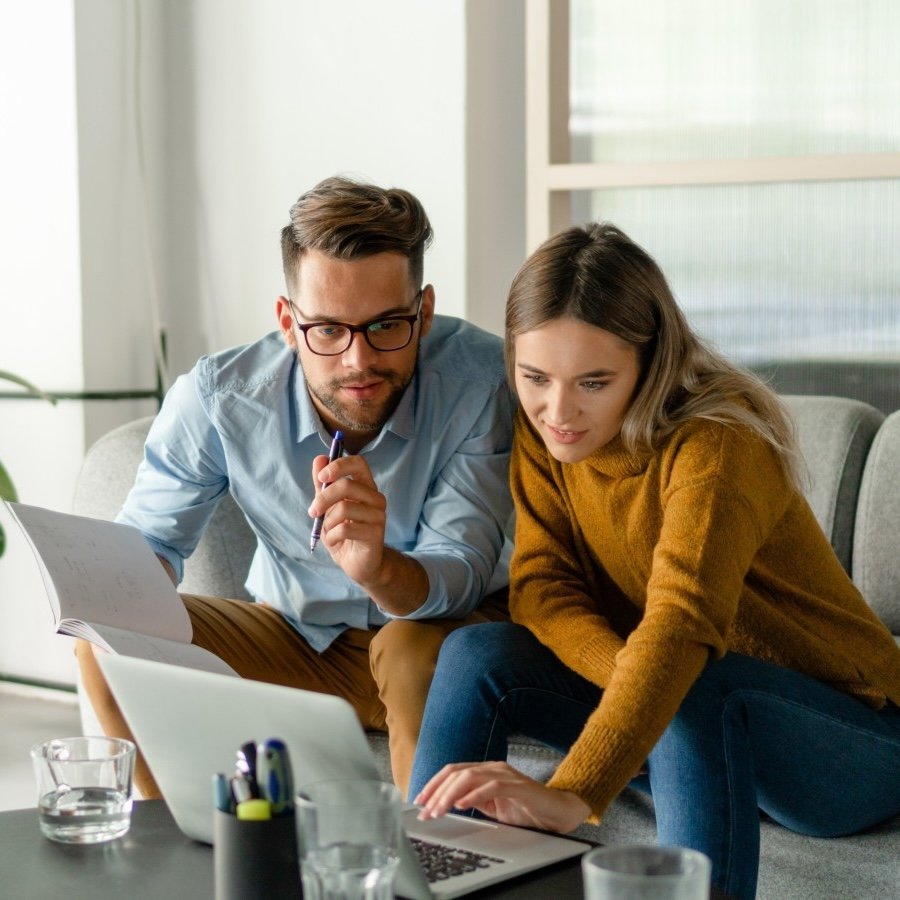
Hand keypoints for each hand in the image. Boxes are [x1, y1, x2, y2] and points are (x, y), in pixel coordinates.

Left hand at [309, 453, 387, 586]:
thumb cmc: (343, 532)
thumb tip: (319, 458)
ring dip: (328, 522)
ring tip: (329, 531)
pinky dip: (332, 536)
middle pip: (347, 485)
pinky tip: (335, 541)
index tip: (322, 477)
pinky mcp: (376, 535)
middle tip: (313, 511)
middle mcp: (376, 499)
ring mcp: (378, 516)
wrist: (357, 563)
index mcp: (366, 487)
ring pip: (344, 509)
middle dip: (323, 498)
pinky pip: (345, 529)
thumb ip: (323, 484)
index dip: (339, 466)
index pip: (358, 463)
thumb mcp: (328, 507)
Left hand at [413, 761, 590, 834]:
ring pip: (469, 776)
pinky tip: (461, 804)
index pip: (453, 771)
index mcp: (486, 771)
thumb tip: (448, 805)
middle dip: (436, 791)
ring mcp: (506, 774)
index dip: (433, 784)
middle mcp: (494, 767)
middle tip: (424, 811)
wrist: (559, 813)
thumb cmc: (527, 810)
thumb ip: (474, 801)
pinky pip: (491, 786)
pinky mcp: (518, 786)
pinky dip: (473, 795)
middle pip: (456, 771)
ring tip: (438, 810)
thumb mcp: (493, 808)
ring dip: (449, 794)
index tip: (419, 801)